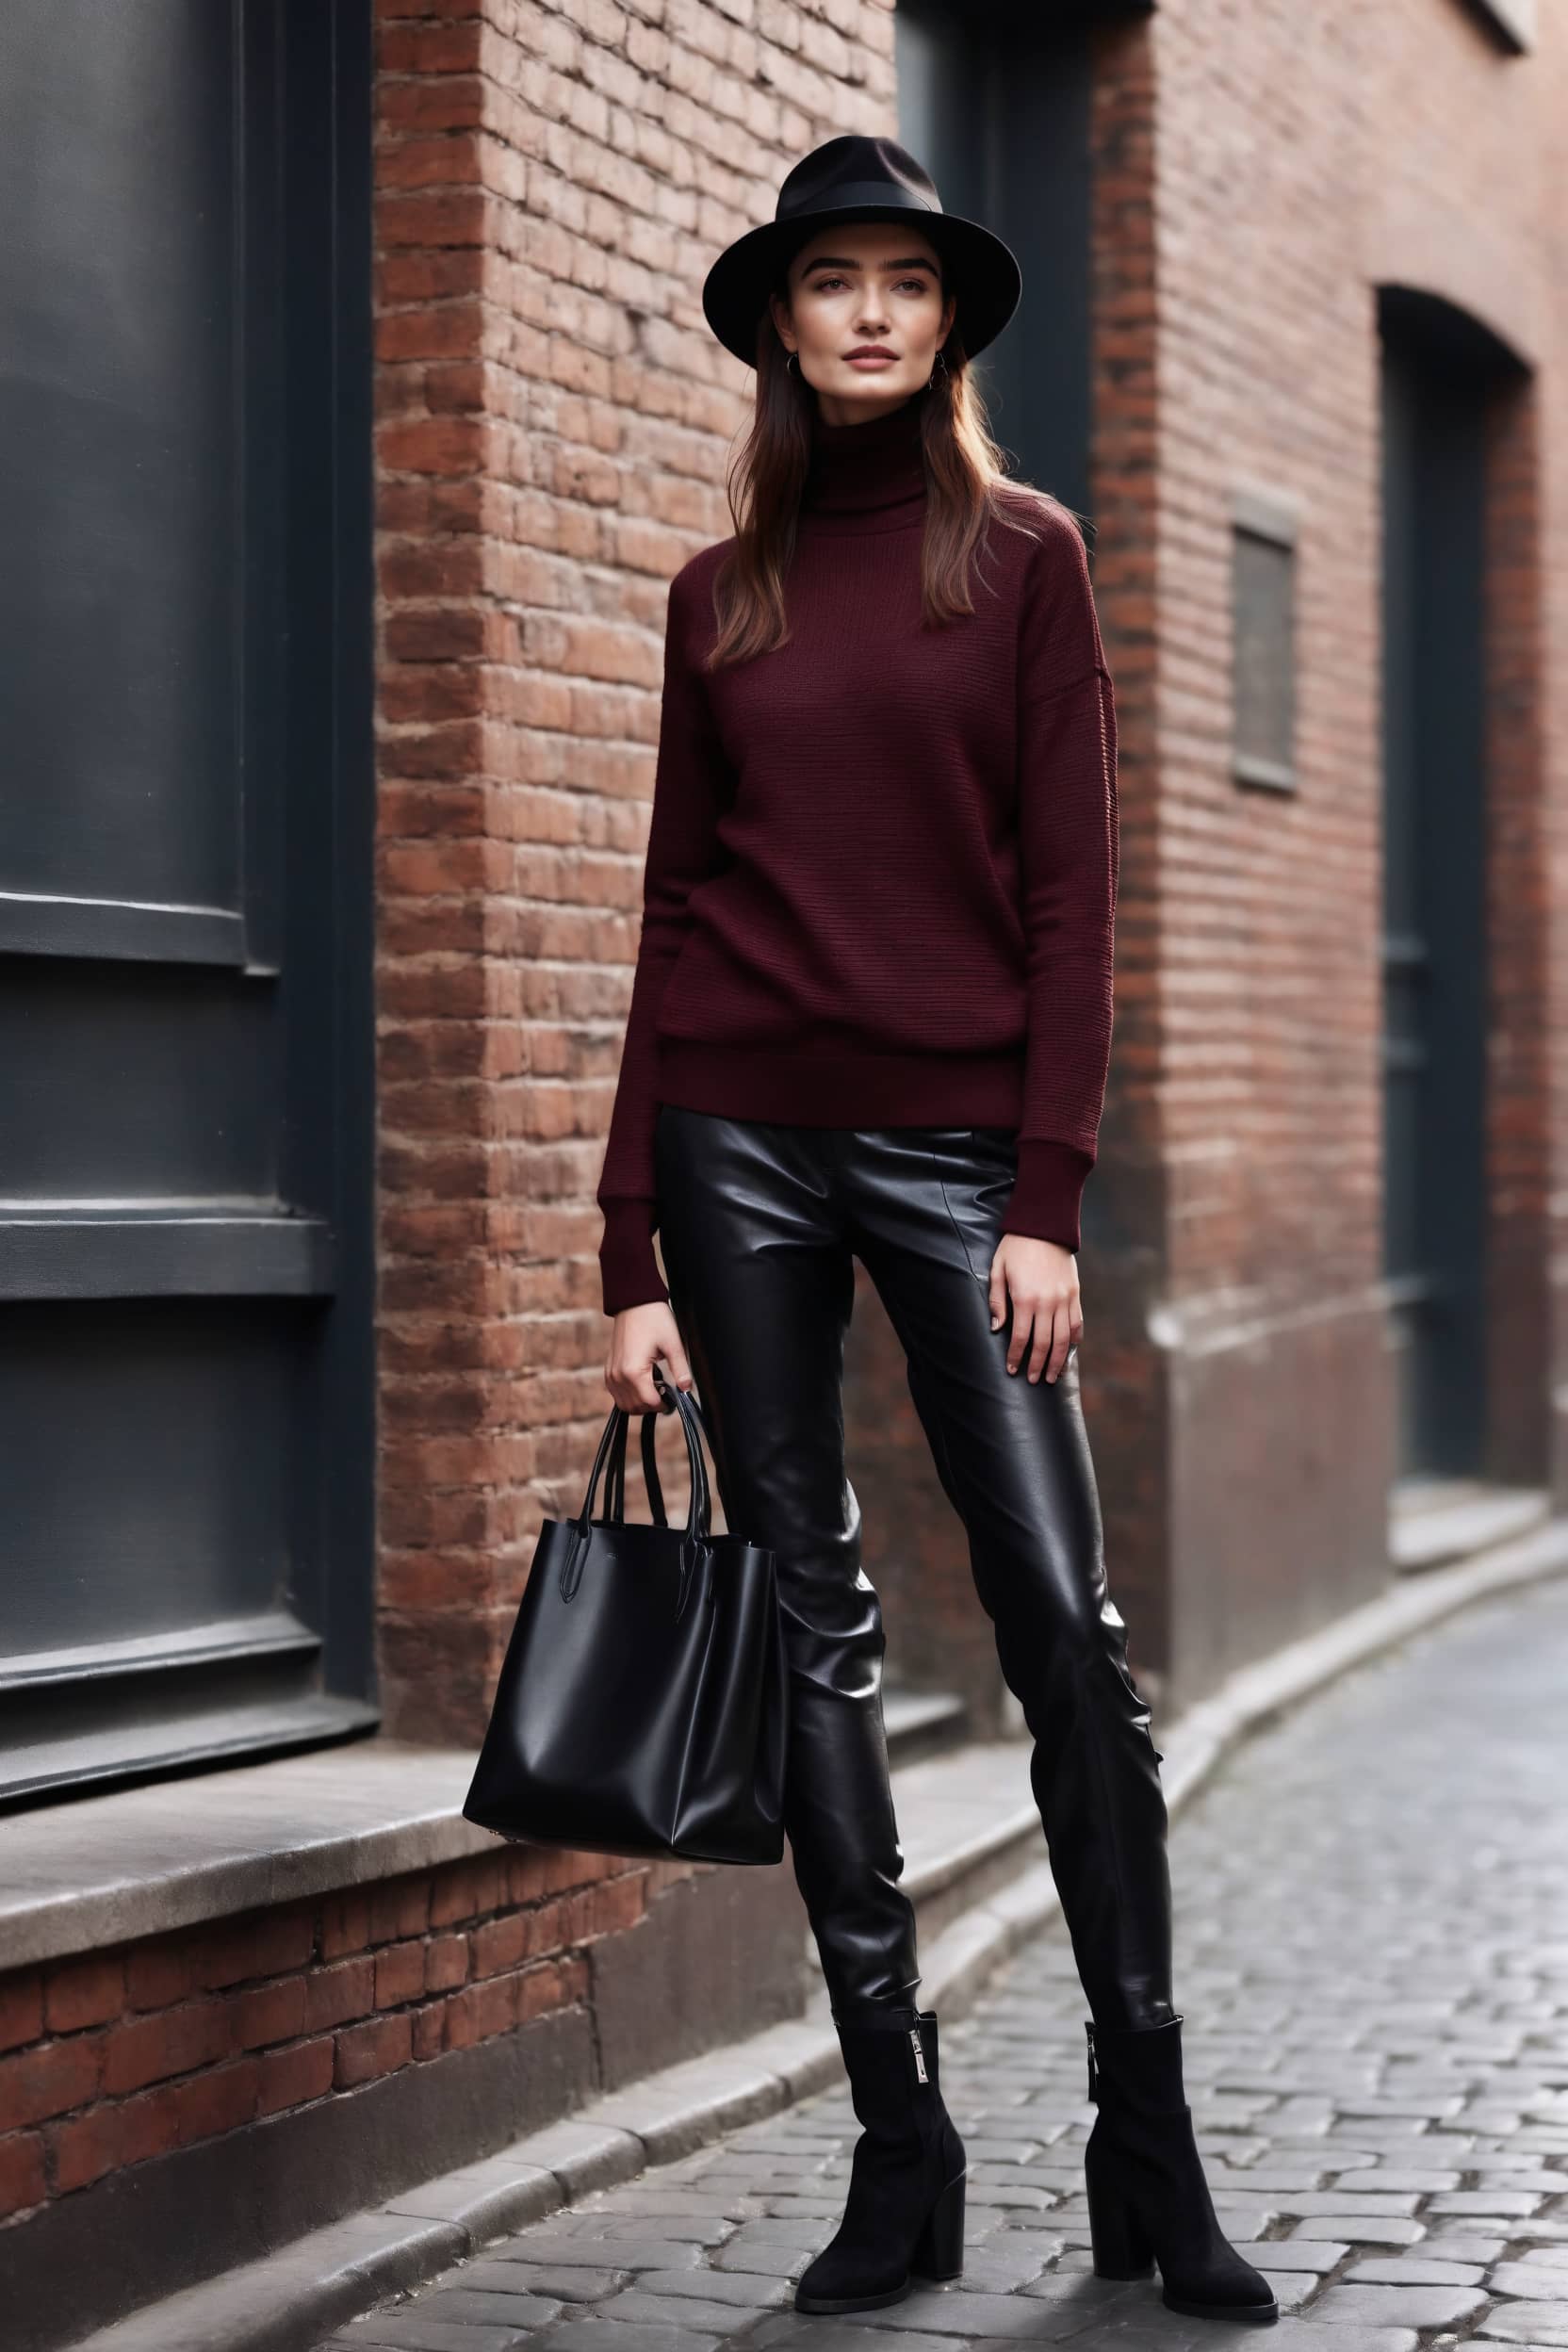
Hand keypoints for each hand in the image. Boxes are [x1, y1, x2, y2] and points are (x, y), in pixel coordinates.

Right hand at [605, 1299, 694, 1414]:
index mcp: (633, 1371)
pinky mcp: (608, 1370)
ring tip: (655, 1388)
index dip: (664, 1405)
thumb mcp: (673, 1343)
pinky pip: (617, 1395)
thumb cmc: (653, 1319)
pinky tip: (644, 1384)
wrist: (633, 1302)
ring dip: (640, 1403)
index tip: (674, 1399)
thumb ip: (680, 1369)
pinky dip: (630, 1397)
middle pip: (636, 1407)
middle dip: (653, 1406)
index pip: (649, 1402)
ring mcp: (611, 1374)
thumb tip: (686, 1389)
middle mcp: (618, 1376)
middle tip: (666, 1394)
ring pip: (624, 1404)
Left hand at [987, 1234, 1081, 1384]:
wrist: (1045, 1225)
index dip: (1015, 1356)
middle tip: (1033, 1380)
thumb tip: (997, 1329)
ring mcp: (1064, 1300)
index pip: (1019, 1337)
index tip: (1012, 1370)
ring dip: (1058, 1361)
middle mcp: (1046, 1303)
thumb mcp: (998, 1270)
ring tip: (1053, 1376)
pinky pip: (1076, 1324)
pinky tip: (1069, 1352)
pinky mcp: (1075, 1295)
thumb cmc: (1016, 1247)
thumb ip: (997, 1300)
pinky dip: (1073, 1341)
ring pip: (1063, 1339)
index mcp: (1024, 1298)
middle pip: (1044, 1344)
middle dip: (1038, 1365)